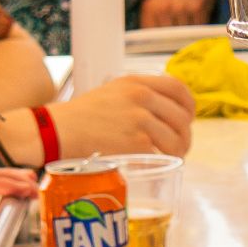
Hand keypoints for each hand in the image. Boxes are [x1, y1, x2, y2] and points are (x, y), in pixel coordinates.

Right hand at [51, 72, 195, 159]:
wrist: (58, 130)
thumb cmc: (81, 116)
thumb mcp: (111, 92)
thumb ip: (137, 95)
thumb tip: (162, 110)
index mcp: (136, 82)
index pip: (178, 88)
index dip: (189, 105)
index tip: (188, 117)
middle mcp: (141, 97)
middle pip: (181, 117)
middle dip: (185, 134)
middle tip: (181, 145)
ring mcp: (140, 120)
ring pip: (176, 138)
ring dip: (179, 151)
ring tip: (172, 157)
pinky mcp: (135, 143)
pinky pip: (161, 154)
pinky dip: (164, 161)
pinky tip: (158, 164)